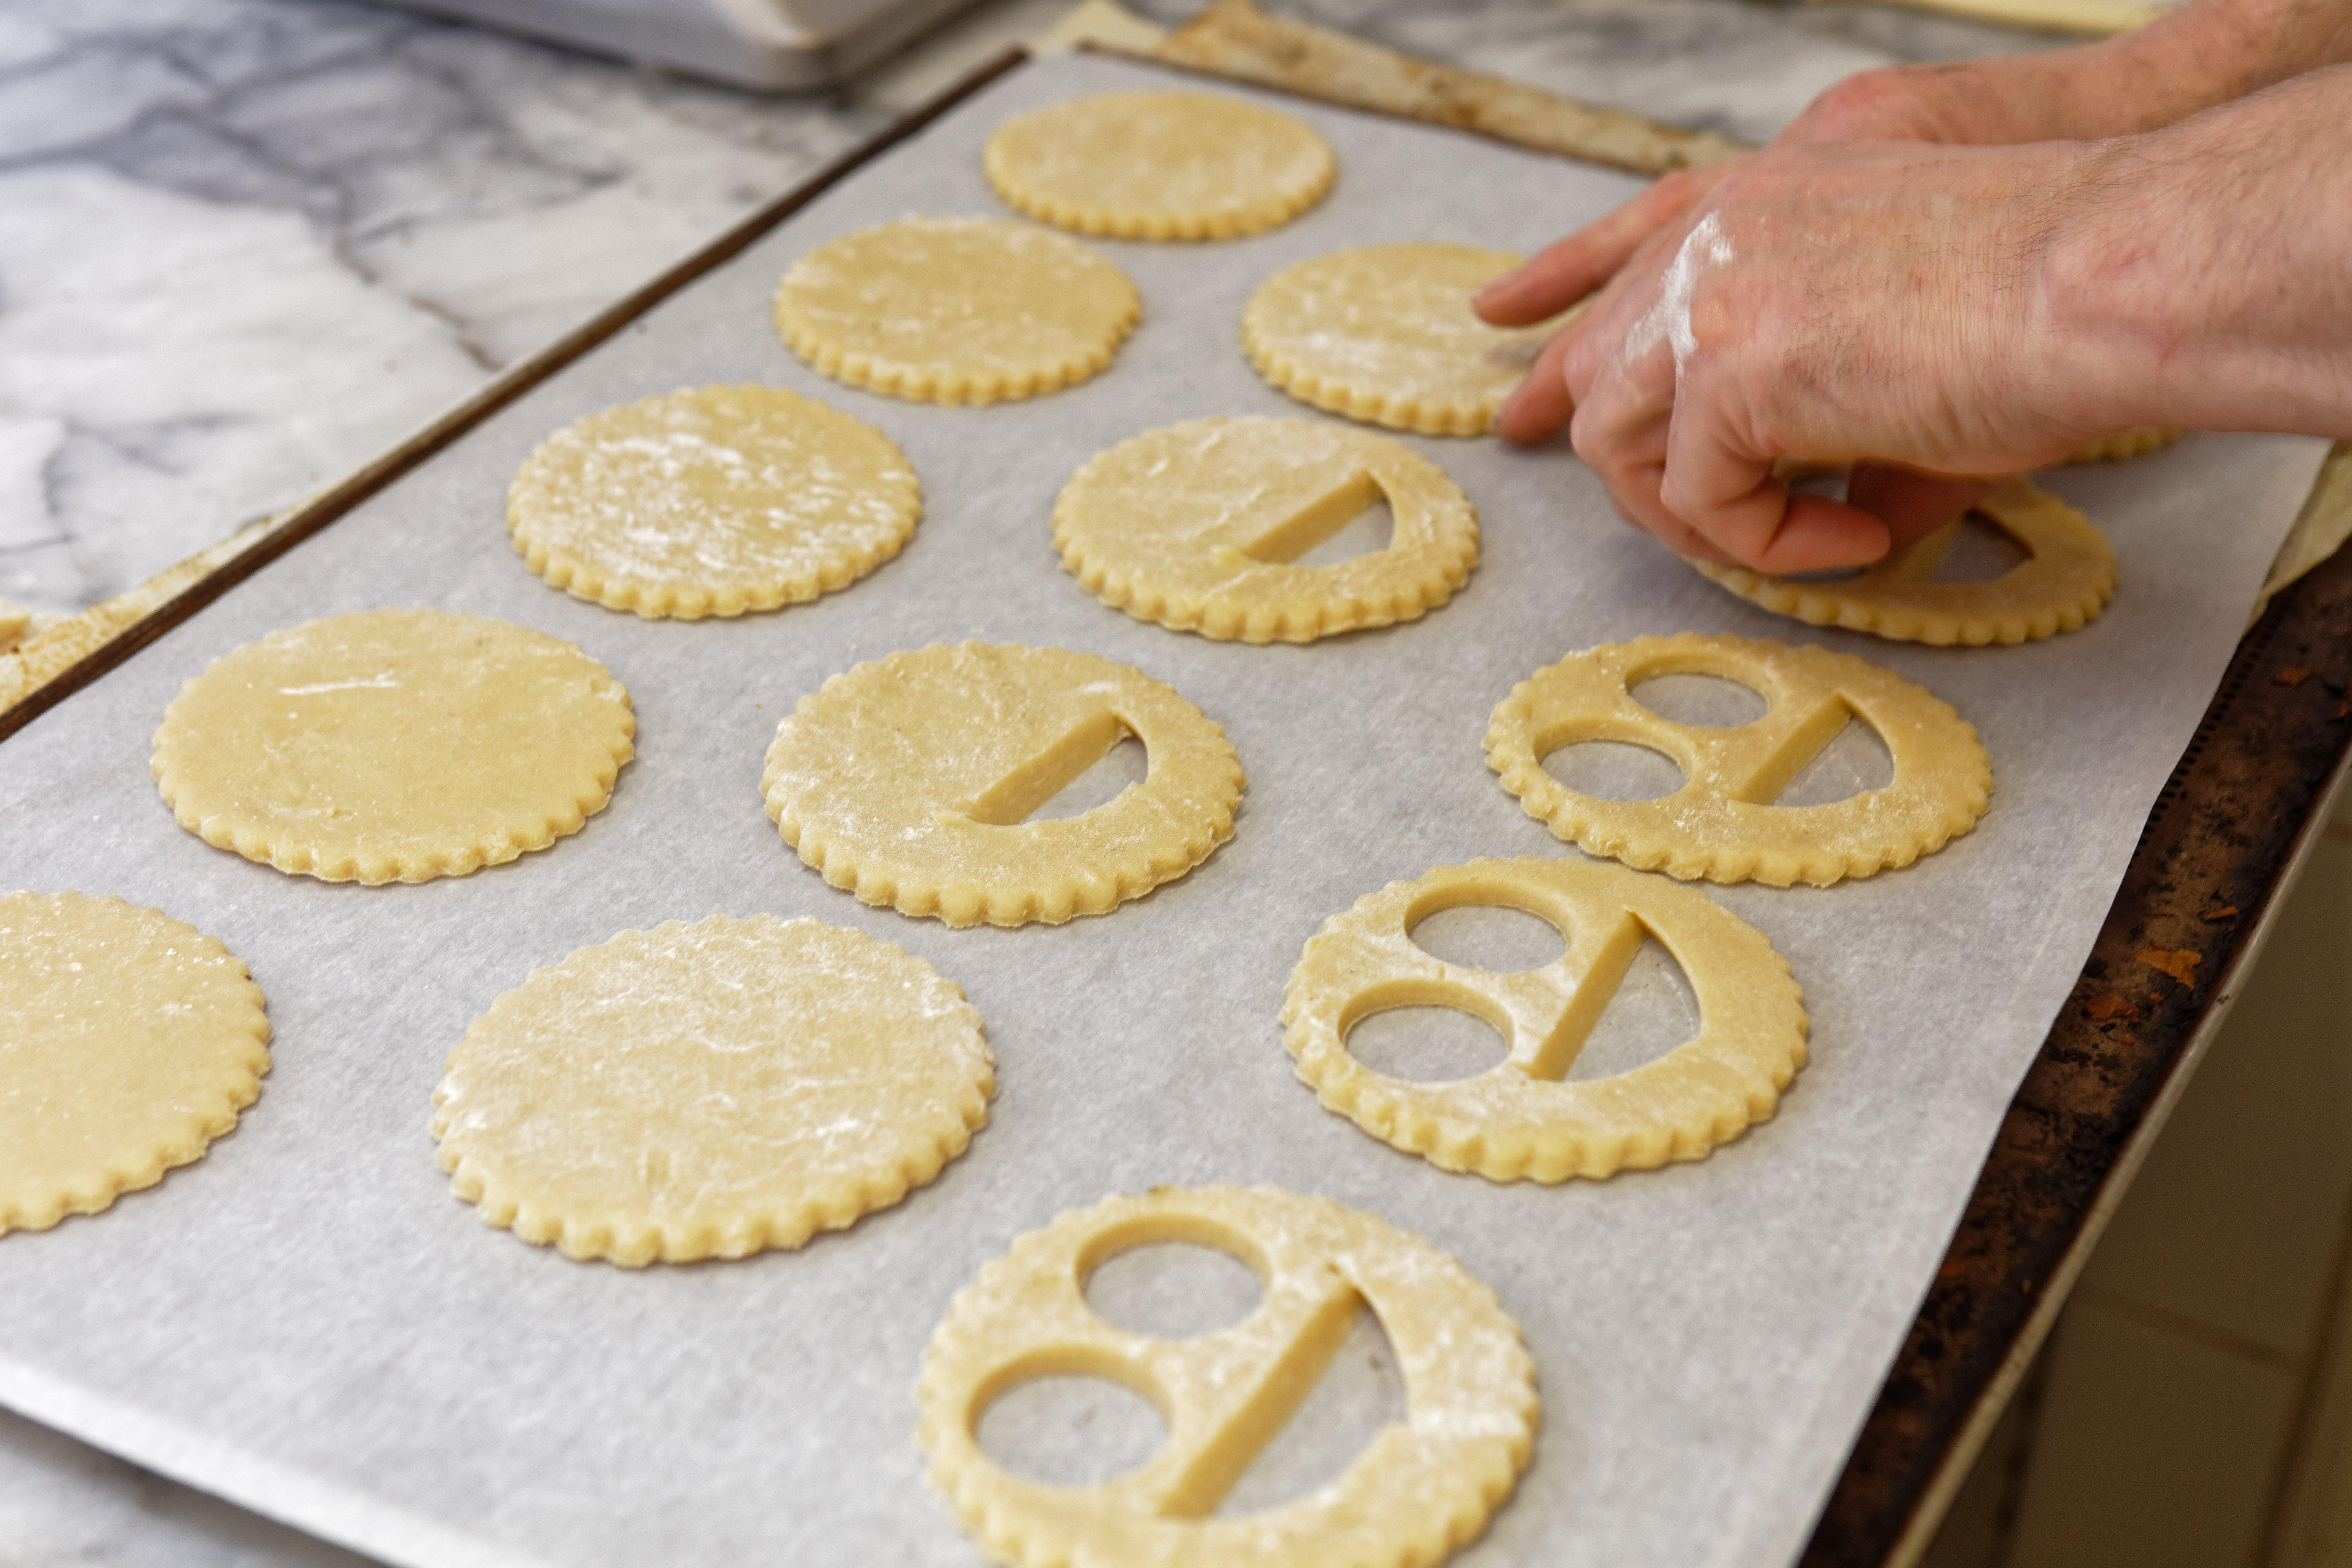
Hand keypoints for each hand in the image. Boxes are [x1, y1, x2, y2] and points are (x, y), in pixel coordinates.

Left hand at [1511, 139, 2101, 572]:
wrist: (2103, 275)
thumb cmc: (2049, 312)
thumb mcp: (1913, 364)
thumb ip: (1845, 433)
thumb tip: (1844, 524)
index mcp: (1767, 200)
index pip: (1629, 246)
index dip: (1560, 296)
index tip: (1505, 343)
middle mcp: (1723, 232)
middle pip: (1602, 366)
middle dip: (1622, 467)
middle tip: (1702, 534)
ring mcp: (1712, 295)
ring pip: (1621, 444)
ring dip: (1705, 518)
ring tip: (1800, 540)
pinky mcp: (1726, 369)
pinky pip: (1700, 499)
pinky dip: (1770, 543)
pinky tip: (1852, 534)